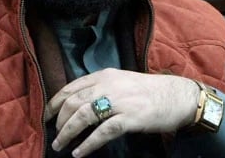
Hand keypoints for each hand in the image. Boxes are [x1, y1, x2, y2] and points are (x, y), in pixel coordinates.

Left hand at [44, 68, 198, 156]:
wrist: (177, 96)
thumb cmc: (148, 91)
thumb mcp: (120, 81)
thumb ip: (100, 87)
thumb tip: (78, 103)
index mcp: (103, 75)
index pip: (71, 87)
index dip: (55, 102)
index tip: (46, 115)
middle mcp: (108, 85)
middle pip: (74, 103)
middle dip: (59, 120)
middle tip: (54, 134)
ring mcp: (119, 101)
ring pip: (83, 117)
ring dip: (68, 133)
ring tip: (60, 145)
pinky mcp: (129, 118)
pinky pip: (102, 133)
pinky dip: (88, 144)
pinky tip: (79, 152)